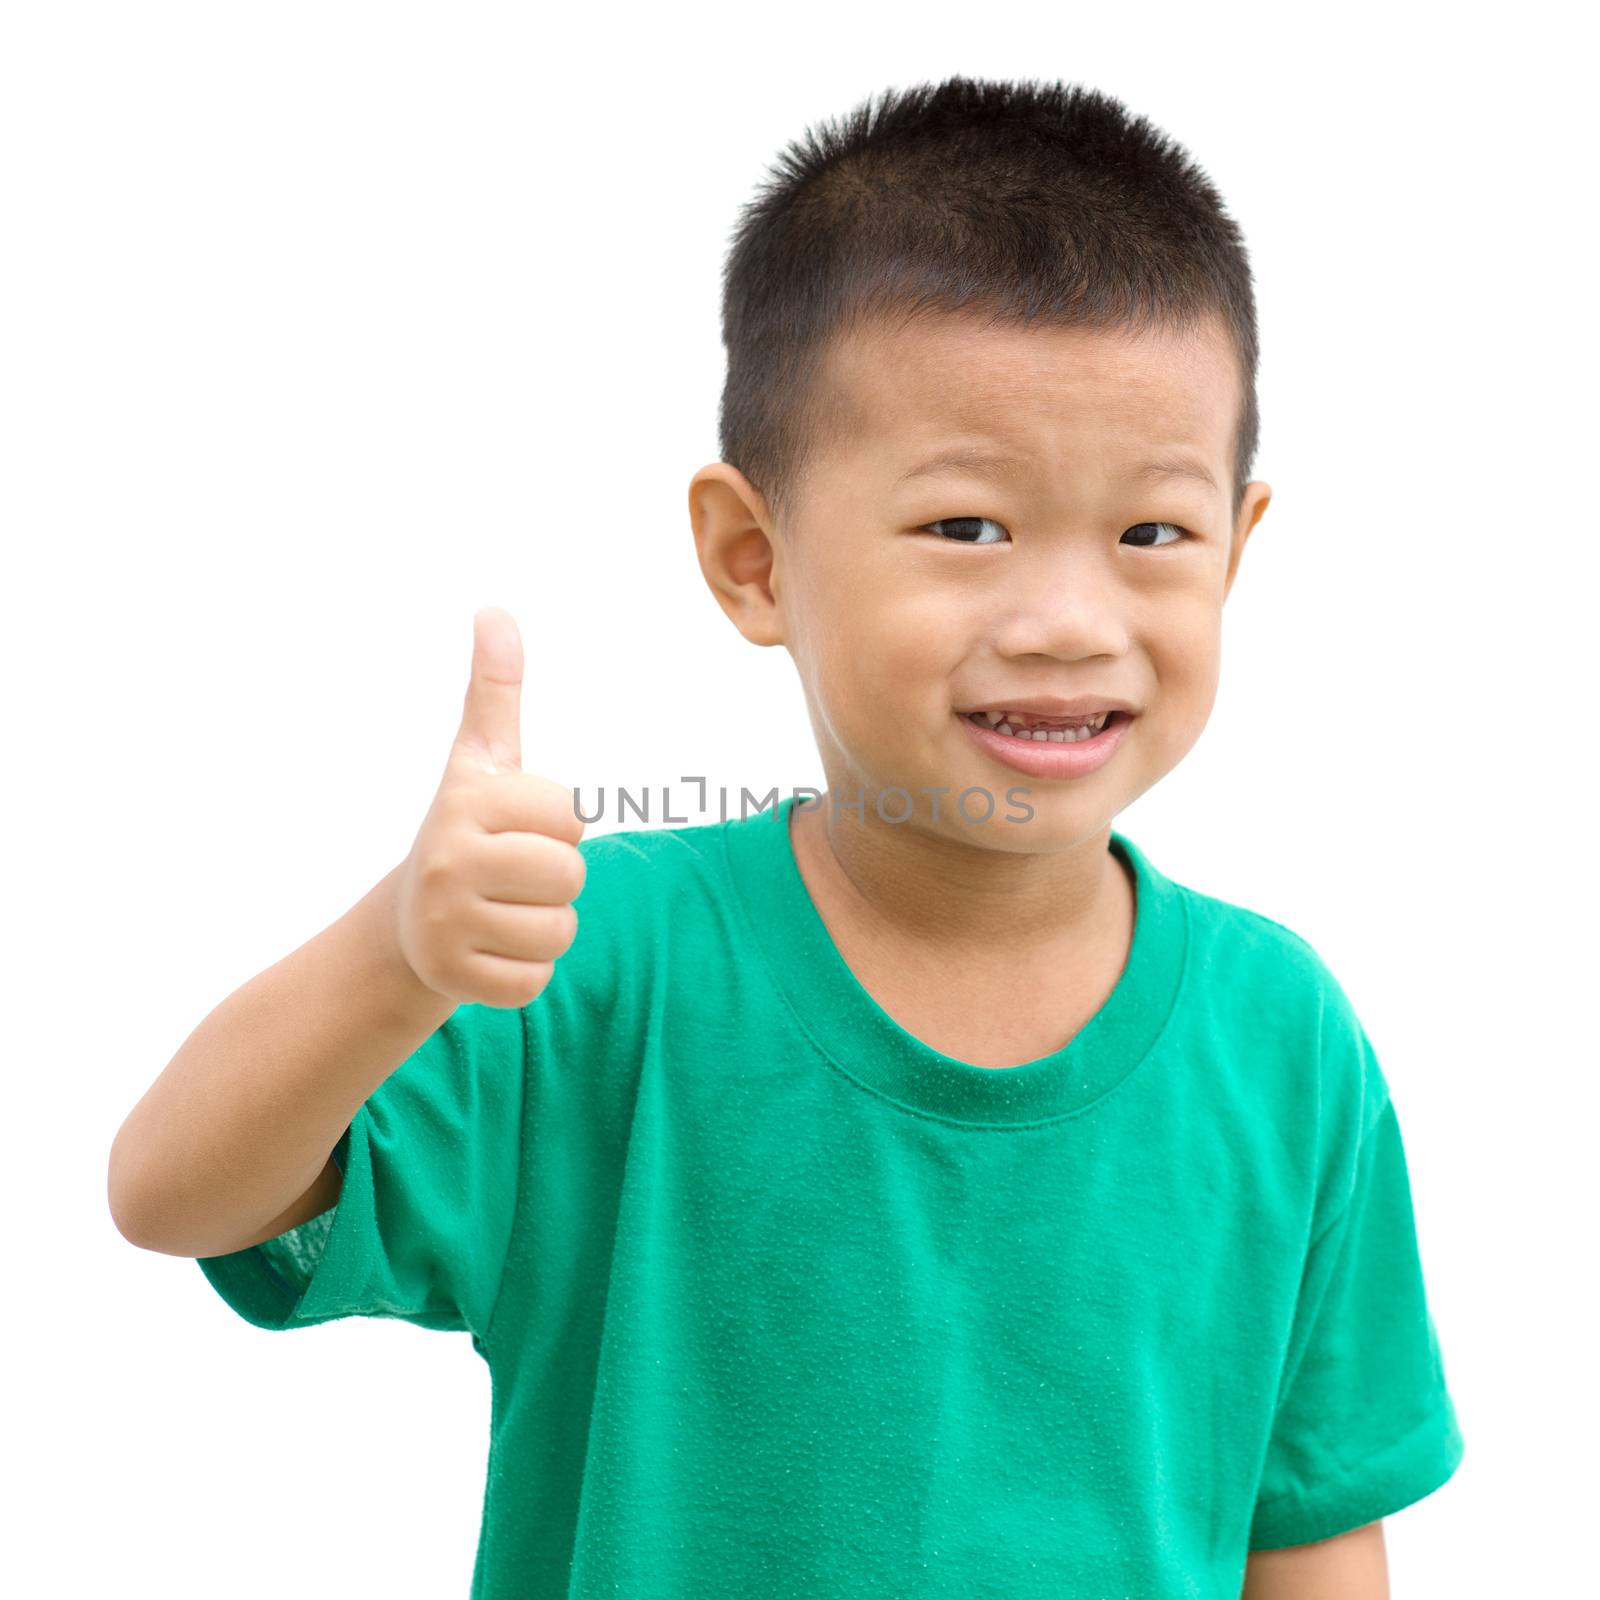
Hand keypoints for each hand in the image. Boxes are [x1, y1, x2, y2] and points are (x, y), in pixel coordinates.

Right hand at [393, 607, 585, 1006]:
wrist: (406, 924)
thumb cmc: (466, 831)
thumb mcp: (479, 761)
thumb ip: (494, 692)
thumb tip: (494, 611)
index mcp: (466, 802)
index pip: (572, 818)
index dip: (556, 827)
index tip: (514, 829)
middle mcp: (449, 860)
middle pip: (570, 877)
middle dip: (554, 879)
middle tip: (510, 876)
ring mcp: (446, 924)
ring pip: (560, 932)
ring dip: (542, 927)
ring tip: (500, 912)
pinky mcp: (454, 979)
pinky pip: (536, 980)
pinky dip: (524, 972)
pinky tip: (488, 951)